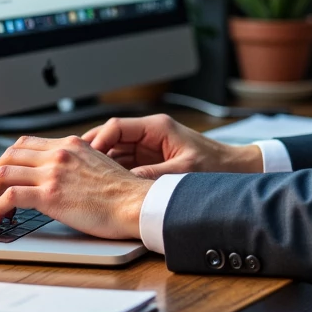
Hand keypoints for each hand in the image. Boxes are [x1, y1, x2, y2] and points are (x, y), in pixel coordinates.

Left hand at [0, 135, 148, 238]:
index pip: (25, 144)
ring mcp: (53, 173)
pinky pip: (9, 197)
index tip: (0, 177)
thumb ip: (75, 165)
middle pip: (8, 156)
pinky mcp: (50, 195)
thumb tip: (57, 179)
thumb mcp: (97, 166)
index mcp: (70, 145)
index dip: (6, 161)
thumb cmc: (124, 194)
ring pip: (2, 174)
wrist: (138, 204)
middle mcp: (59, 154)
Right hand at [81, 113, 262, 180]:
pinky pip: (124, 162)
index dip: (98, 140)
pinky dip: (112, 171)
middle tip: (75, 167)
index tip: (87, 157)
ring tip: (82, 178)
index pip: (117, 126)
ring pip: (114, 150)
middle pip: (111, 137)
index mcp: (157, 128)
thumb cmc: (216, 166)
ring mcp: (149, 146)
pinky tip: (101, 184)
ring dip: (100, 163)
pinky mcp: (151, 159)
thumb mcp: (184, 172)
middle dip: (92, 151)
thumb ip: (154, 175)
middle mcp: (150, 134)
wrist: (236, 170)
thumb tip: (127, 183)